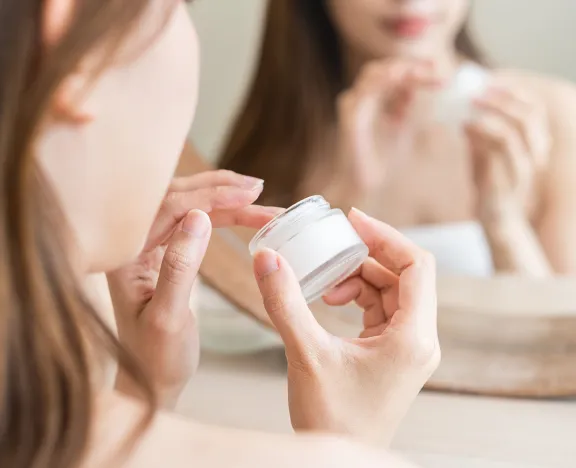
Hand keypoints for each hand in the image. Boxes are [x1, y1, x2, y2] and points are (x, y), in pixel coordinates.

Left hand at [109, 170, 281, 408]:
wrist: (151, 381)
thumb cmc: (156, 357)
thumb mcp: (169, 317)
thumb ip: (180, 267)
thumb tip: (198, 218)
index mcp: (126, 255)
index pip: (168, 209)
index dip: (210, 198)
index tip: (247, 196)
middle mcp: (133, 244)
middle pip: (177, 198)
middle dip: (218, 189)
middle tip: (256, 188)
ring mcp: (149, 247)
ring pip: (188, 207)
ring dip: (223, 199)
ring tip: (257, 196)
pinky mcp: (165, 253)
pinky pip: (194, 223)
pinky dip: (220, 215)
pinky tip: (241, 211)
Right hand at [252, 208, 438, 447]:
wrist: (338, 461)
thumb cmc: (332, 419)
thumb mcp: (305, 354)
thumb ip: (285, 303)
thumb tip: (266, 259)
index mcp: (413, 337)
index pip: (417, 266)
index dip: (386, 235)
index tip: (352, 220)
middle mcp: (419, 340)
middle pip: (404, 275)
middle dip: (366, 257)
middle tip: (331, 245)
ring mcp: (408, 348)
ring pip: (392, 291)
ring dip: (359, 278)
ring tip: (324, 285)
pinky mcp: (393, 353)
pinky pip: (382, 309)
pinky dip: (358, 296)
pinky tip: (330, 301)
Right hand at [328, 59, 442, 205]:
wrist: (368, 183)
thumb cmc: (386, 157)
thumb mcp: (408, 125)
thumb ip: (415, 105)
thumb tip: (429, 81)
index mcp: (376, 98)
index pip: (397, 72)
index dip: (417, 68)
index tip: (439, 70)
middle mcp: (363, 97)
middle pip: (386, 67)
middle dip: (411, 65)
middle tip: (433, 69)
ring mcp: (354, 104)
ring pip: (372, 74)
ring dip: (397, 69)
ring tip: (419, 72)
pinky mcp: (350, 116)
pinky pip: (363, 93)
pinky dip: (380, 82)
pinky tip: (397, 79)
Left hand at [467, 84, 550, 222]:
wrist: (495, 218)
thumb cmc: (491, 184)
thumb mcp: (483, 152)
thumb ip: (479, 133)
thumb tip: (463, 109)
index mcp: (535, 142)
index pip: (534, 108)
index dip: (514, 91)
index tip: (489, 81)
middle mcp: (536, 152)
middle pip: (529, 114)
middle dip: (503, 97)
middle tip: (477, 91)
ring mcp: (525, 166)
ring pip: (516, 130)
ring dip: (492, 112)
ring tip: (470, 104)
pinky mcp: (510, 179)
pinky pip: (500, 150)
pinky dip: (482, 133)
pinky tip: (465, 126)